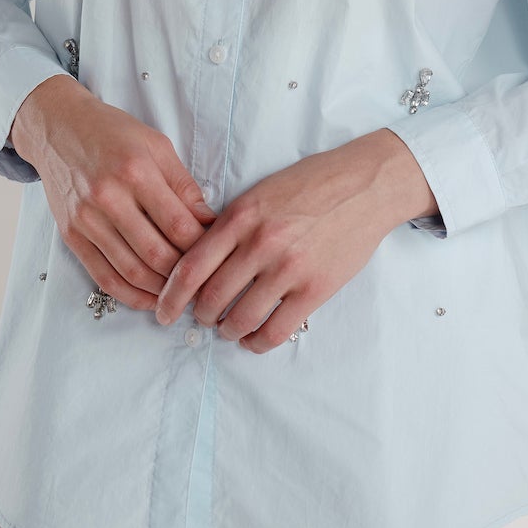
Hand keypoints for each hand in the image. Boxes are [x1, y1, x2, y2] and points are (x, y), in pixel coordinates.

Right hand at [11, 76, 216, 310]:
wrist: (58, 129)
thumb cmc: (112, 133)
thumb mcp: (156, 145)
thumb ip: (184, 185)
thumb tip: (208, 222)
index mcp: (135, 171)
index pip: (178, 224)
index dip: (202, 246)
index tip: (216, 254)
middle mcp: (108, 197)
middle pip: (156, 254)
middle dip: (185, 274)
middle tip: (203, 281)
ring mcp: (86, 219)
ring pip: (131, 271)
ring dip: (161, 290)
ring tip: (182, 292)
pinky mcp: (71, 235)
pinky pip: (103, 276)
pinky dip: (130, 294)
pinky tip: (149, 297)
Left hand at [153, 129, 436, 351]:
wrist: (364, 185)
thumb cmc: (311, 185)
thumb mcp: (261, 193)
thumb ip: (230, 225)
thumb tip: (198, 261)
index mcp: (241, 216)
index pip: (191, 266)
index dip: (171, 296)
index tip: (162, 310)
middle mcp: (260, 243)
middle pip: (212, 297)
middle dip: (200, 316)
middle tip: (200, 319)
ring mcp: (289, 268)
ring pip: (240, 318)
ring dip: (227, 331)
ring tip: (228, 329)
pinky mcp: (315, 288)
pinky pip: (276, 330)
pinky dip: (257, 342)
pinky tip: (253, 339)